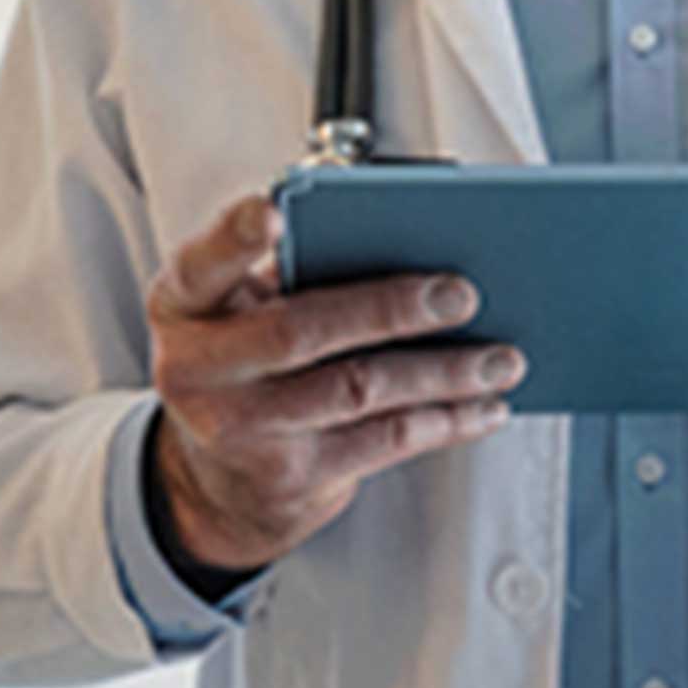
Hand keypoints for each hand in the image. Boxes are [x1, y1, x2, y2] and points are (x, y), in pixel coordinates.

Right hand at [144, 189, 523, 576]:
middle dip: (390, 309)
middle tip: (461, 293)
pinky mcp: (291, 478)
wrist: (219, 478)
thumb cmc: (247, 353)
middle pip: (300, 330)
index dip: (235, 236)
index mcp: (185, 303)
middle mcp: (199, 369)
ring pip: (357, 391)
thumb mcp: (240, 303)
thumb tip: (400, 229)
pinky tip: (482, 404)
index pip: (203, 261)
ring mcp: (242, 429)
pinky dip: (444, 420)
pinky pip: (383, 442)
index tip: (273, 210)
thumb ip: (294, 263)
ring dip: (442, 373)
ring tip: (502, 357)